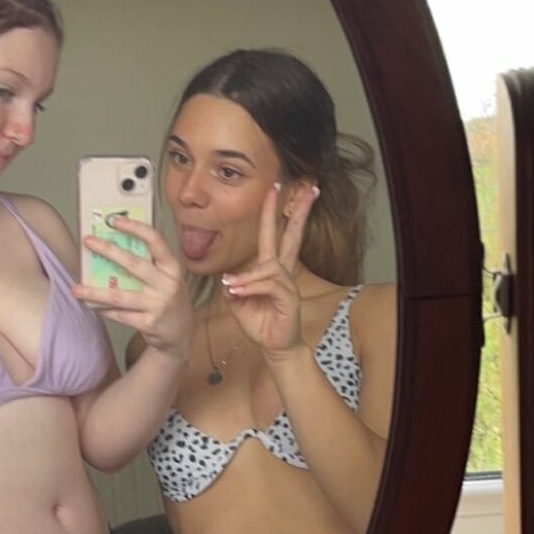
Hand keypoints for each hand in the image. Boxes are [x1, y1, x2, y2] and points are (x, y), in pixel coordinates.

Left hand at [71, 215, 192, 358]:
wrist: (182, 335)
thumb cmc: (168, 300)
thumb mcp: (167, 279)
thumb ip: (150, 265)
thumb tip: (114, 246)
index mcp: (172, 268)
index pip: (155, 241)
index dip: (135, 228)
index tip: (114, 220)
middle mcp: (168, 284)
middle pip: (133, 264)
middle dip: (108, 251)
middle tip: (87, 241)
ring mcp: (158, 305)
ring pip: (119, 296)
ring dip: (94, 292)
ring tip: (75, 288)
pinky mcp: (149, 324)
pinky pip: (119, 315)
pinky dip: (103, 310)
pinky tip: (90, 305)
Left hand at [219, 181, 319, 356]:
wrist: (274, 345)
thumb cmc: (260, 321)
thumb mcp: (238, 300)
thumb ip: (235, 284)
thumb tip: (230, 277)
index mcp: (271, 268)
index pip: (275, 235)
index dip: (274, 212)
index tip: (275, 189)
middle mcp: (283, 271)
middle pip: (291, 236)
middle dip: (296, 211)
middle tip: (303, 188)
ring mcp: (288, 284)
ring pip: (268, 266)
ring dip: (248, 278)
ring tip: (233, 290)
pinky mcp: (289, 297)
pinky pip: (269, 283)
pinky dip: (251, 287)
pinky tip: (239, 293)